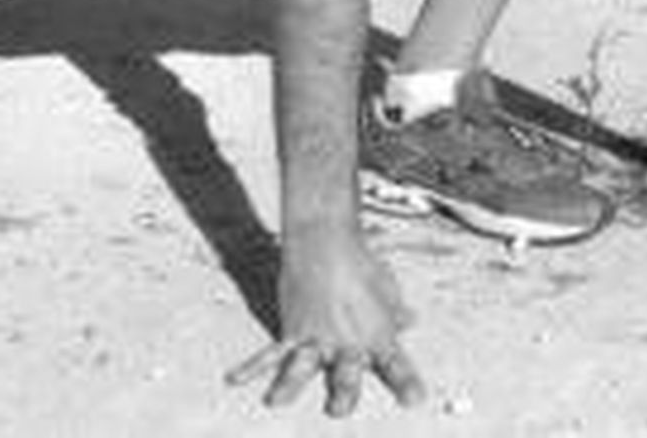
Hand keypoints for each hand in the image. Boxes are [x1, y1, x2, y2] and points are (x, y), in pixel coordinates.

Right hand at [226, 227, 426, 416]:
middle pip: (345, 378)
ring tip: (275, 402)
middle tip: (338, 408)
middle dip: (343, 394)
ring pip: (303, 370)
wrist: (326, 238)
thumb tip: (409, 321)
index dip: (406, 383)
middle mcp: (346, 342)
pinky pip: (271, 354)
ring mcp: (317, 338)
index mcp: (376, 336)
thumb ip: (395, 312)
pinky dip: (250, 367)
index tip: (414, 398)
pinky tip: (233, 379)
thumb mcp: (387, 288)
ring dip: (289, 387)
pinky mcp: (292, 330)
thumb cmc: (360, 261)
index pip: (395, 365)